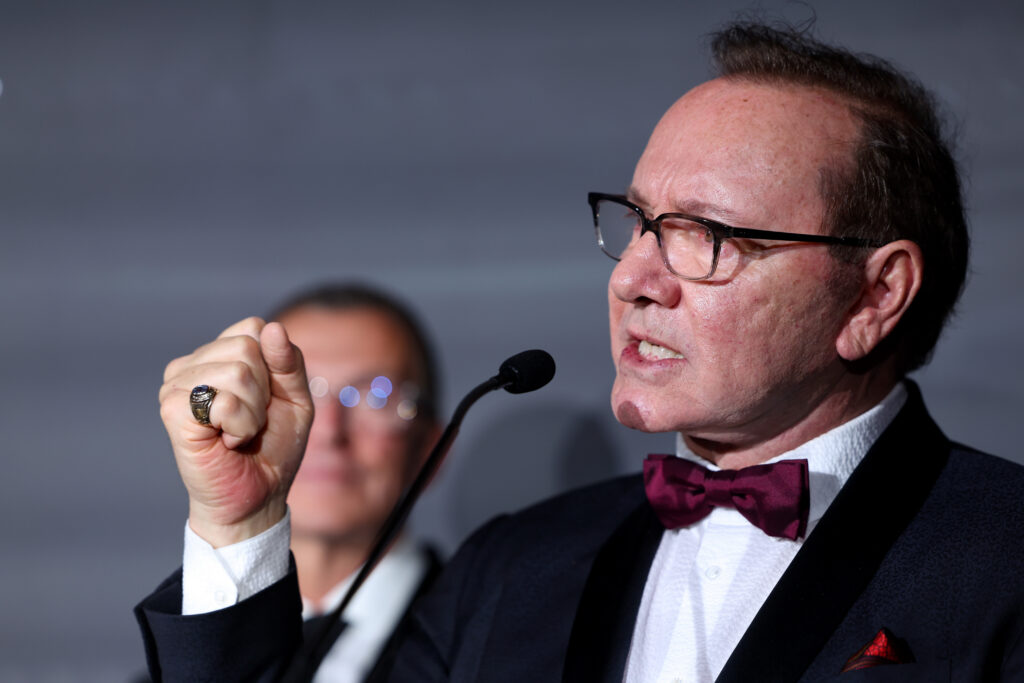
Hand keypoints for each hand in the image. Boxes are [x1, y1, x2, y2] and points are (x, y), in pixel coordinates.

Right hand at [159, 317, 313, 546]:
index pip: (254, 327)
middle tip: (251, 421)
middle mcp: (192, 364)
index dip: (274, 365)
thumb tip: (273, 328)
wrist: (257, 496)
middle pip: (247, 348)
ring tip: (238, 432)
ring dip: (252, 412)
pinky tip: (226, 441)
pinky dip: (239, 426)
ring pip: (237, 372)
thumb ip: (289, 362)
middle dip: (264, 391)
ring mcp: (177, 385)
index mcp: (219, 355)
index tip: (268, 398)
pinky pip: (223, 401)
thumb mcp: (295, 398)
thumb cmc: (273, 447)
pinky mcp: (173, 410)